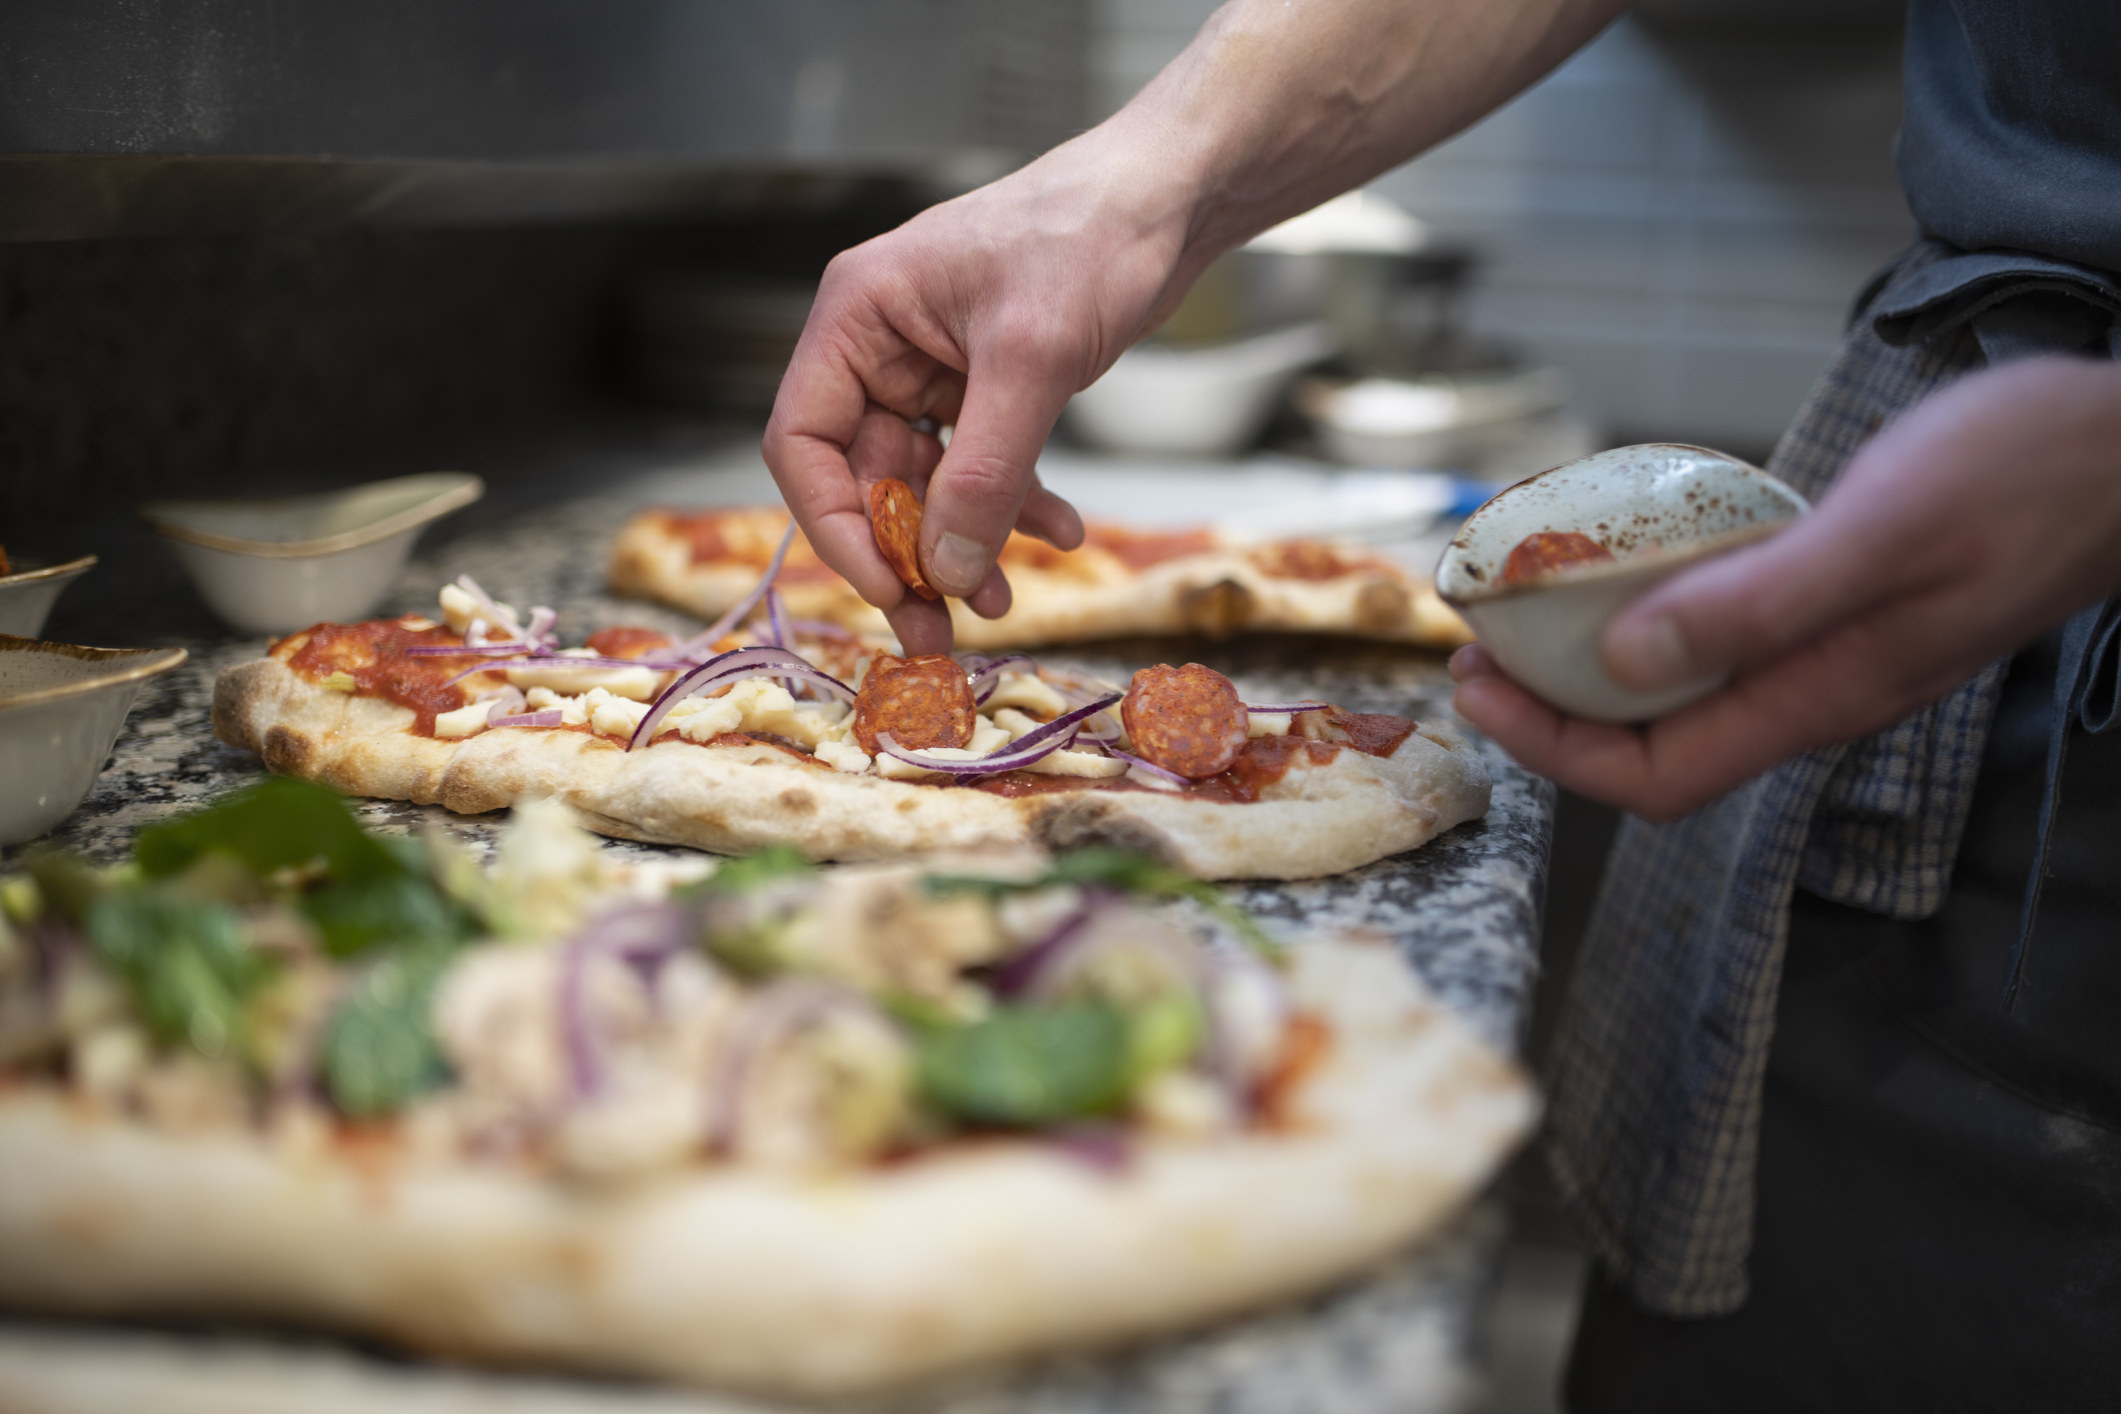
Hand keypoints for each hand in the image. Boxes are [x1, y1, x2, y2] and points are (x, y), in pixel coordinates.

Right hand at [761, 129, 1195, 653]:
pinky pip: (980, 465)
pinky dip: (1012, 506)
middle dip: (906, 555)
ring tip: (1002, 600)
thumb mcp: (1031, 362)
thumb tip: (944, 571)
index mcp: (858, 318)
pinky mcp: (984, 383)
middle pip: (862, 476)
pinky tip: (1060, 532)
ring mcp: (932, 366)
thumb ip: (983, 473)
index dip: (837, 526)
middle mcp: (881, 344)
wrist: (1168, 199)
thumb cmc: (1089, 238)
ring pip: (925, 483)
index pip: (804, 443)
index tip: (889, 587)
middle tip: (936, 631)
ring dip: (962, 544)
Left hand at [1452, 356, 2120, 819]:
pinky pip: (1725, 641)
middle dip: (1553, 712)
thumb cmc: (2027, 476)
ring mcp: (1832, 654)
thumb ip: (1759, 604)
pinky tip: (1628, 571)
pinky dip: (1656, 620)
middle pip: (1656, 746)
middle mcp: (1817, 692)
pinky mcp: (1844, 609)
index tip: (1479, 686)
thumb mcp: (1881, 531)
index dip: (1554, 749)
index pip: (1656, 777)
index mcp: (1819, 696)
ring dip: (1595, 668)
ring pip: (1687, 696)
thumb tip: (1628, 665)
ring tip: (1527, 612)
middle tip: (1478, 647)